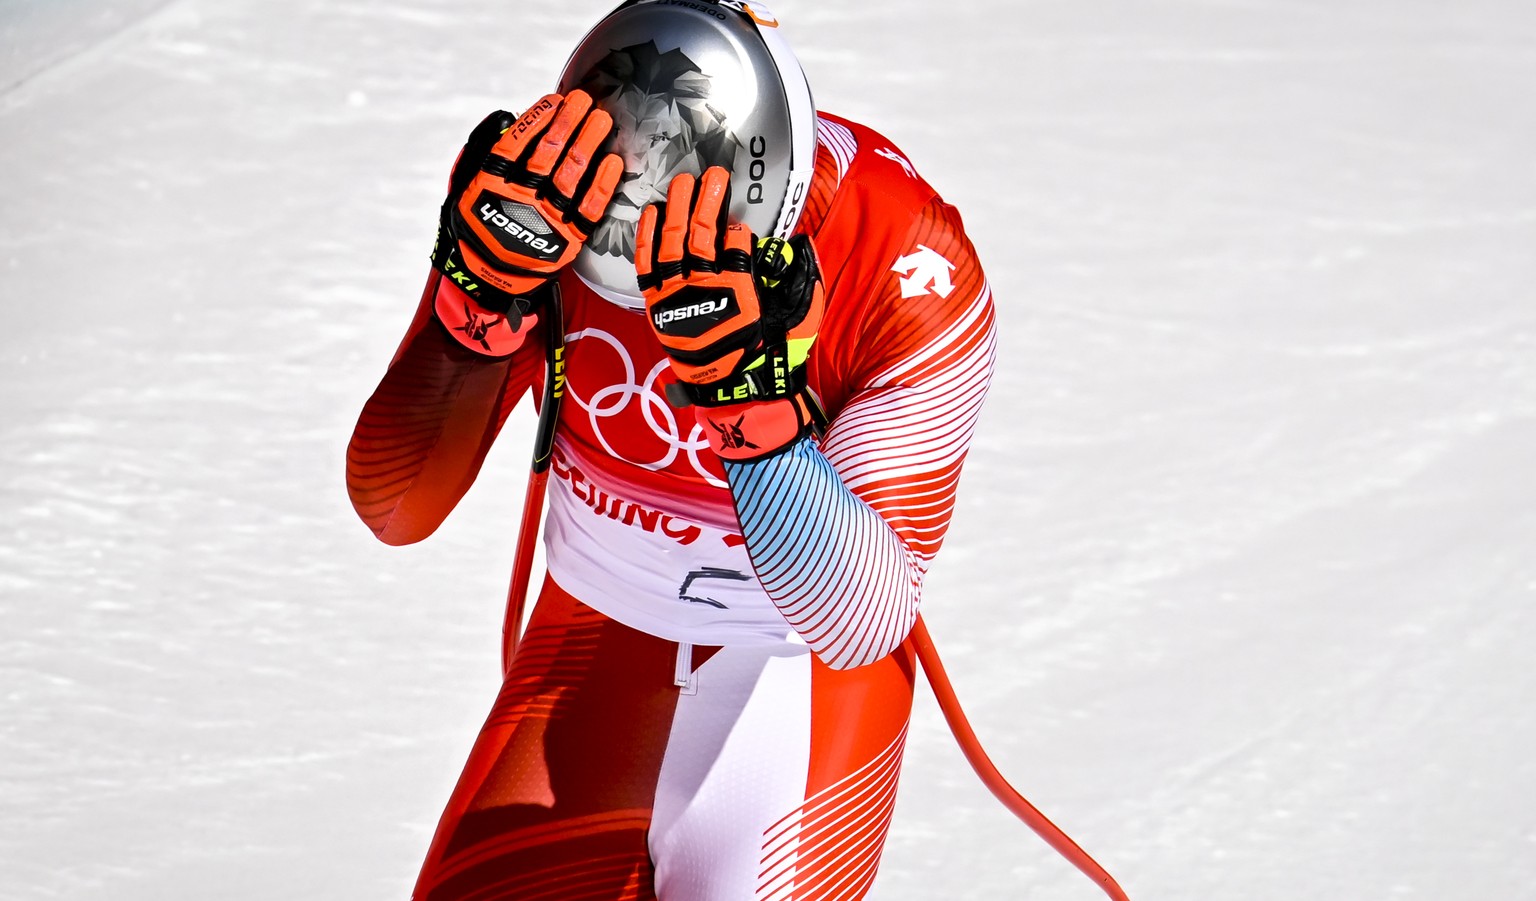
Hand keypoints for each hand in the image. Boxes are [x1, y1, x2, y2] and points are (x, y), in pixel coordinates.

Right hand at [430, 91, 622, 344]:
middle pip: (548, 156)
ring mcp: (545, 220)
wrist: (491, 276)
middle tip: (585, 101)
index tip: (555, 99)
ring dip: (588, 144)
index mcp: (492, 184)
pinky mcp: (567, 239)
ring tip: (602, 120)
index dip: (537, 120)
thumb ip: (484, 151)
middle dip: (569, 124)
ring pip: (571, 177)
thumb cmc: (482, 221)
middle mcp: (520, 200)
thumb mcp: (467, 185)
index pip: (515, 144)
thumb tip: (506, 118)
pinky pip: (589, 209)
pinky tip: (613, 161)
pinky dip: (602, 185)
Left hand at [637, 167, 824, 459]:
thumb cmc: (769, 353)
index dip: (737, 228)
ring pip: (672, 242)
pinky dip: (647, 237)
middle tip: (711, 175)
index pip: (735, 242)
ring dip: (677, 208)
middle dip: (706, 199)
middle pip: (702, 233)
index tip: (738, 222)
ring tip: (682, 183)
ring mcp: (677, 296)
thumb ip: (800, 277)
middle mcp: (705, 289)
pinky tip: (650, 212)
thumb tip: (797, 244)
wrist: (738, 391)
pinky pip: (647, 265)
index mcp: (740, 289)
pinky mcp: (657, 305)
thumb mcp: (799, 315)